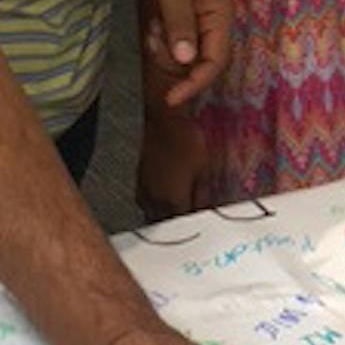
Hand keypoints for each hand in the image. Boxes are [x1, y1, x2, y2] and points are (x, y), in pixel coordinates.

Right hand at [136, 106, 208, 221]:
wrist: (164, 120)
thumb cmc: (186, 141)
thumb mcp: (204, 169)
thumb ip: (203, 194)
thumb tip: (205, 208)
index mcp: (173, 201)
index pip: (184, 224)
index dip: (195, 223)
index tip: (203, 220)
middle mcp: (155, 200)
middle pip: (166, 223)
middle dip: (179, 223)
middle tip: (190, 216)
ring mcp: (144, 190)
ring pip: (153, 214)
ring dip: (165, 215)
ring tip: (178, 208)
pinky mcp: (139, 180)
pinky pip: (146, 202)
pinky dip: (156, 204)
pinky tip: (165, 197)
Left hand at [141, 0, 232, 107]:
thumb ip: (180, 24)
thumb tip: (186, 61)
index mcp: (220, 15)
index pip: (215, 62)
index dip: (195, 84)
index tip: (171, 99)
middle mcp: (215, 21)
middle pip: (200, 62)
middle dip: (174, 60)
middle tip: (153, 38)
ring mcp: (201, 18)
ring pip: (186, 53)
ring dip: (166, 49)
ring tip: (153, 25)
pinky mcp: (187, 14)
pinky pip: (177, 40)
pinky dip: (163, 38)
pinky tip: (153, 21)